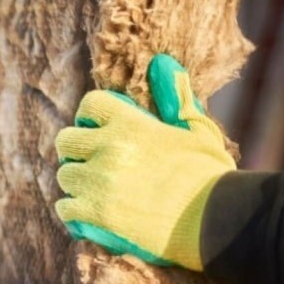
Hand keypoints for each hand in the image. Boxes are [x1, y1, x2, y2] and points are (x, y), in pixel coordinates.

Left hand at [54, 54, 235, 270]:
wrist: (218, 221)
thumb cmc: (211, 176)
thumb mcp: (197, 130)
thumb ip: (175, 98)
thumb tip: (162, 63)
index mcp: (131, 124)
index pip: (90, 105)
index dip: (89, 117)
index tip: (96, 130)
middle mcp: (109, 148)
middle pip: (66, 141)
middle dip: (76, 151)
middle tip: (92, 164)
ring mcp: (99, 181)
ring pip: (64, 175)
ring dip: (77, 183)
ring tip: (95, 192)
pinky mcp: (96, 214)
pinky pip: (64, 208)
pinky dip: (74, 212)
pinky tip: (89, 215)